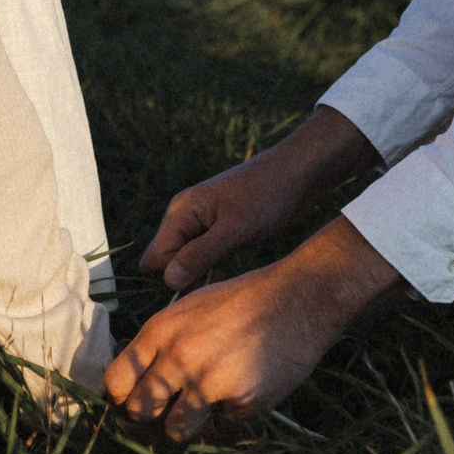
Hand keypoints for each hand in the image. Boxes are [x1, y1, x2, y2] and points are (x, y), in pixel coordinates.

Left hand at [107, 216, 400, 440]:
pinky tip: (241, 394)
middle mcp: (179, 357)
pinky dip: (227, 420)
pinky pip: (220, 430)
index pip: (114, 383)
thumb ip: (159, 342)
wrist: (301, 298)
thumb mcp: (190, 307)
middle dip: (152, 416)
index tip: (133, 400)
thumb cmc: (244, 300)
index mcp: (161, 330)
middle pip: (139, 413)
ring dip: (189, 425)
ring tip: (207, 406)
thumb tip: (132, 383)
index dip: (121, 397)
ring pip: (176, 432)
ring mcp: (211, 382)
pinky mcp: (243, 402)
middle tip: (170, 408)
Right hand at [140, 105, 381, 293]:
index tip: (206, 279)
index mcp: (181, 212)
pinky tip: (229, 271)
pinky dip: (209, 268)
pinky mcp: (217, 230)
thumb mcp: (235, 229)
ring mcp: (201, 223)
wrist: (299, 172)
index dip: (174, 276)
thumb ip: (200, 254)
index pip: (154, 259)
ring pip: (183, 261)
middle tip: (217, 279)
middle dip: (184, 278)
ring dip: (198, 275)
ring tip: (226, 276)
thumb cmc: (268, 195)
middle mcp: (185, 217)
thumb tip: (168, 280)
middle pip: (164, 262)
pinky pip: (199, 256)